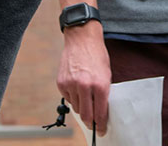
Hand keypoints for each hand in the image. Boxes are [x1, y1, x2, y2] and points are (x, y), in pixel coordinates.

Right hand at [56, 21, 110, 135]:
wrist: (82, 39)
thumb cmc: (97, 56)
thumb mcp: (106, 74)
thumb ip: (103, 93)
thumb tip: (100, 111)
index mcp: (100, 85)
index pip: (100, 113)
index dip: (101, 124)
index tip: (101, 129)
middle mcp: (85, 86)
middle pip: (86, 115)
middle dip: (91, 122)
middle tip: (93, 123)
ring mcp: (71, 85)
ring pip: (77, 108)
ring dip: (82, 107)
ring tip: (86, 95)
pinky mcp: (61, 83)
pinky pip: (69, 98)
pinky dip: (74, 97)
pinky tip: (77, 86)